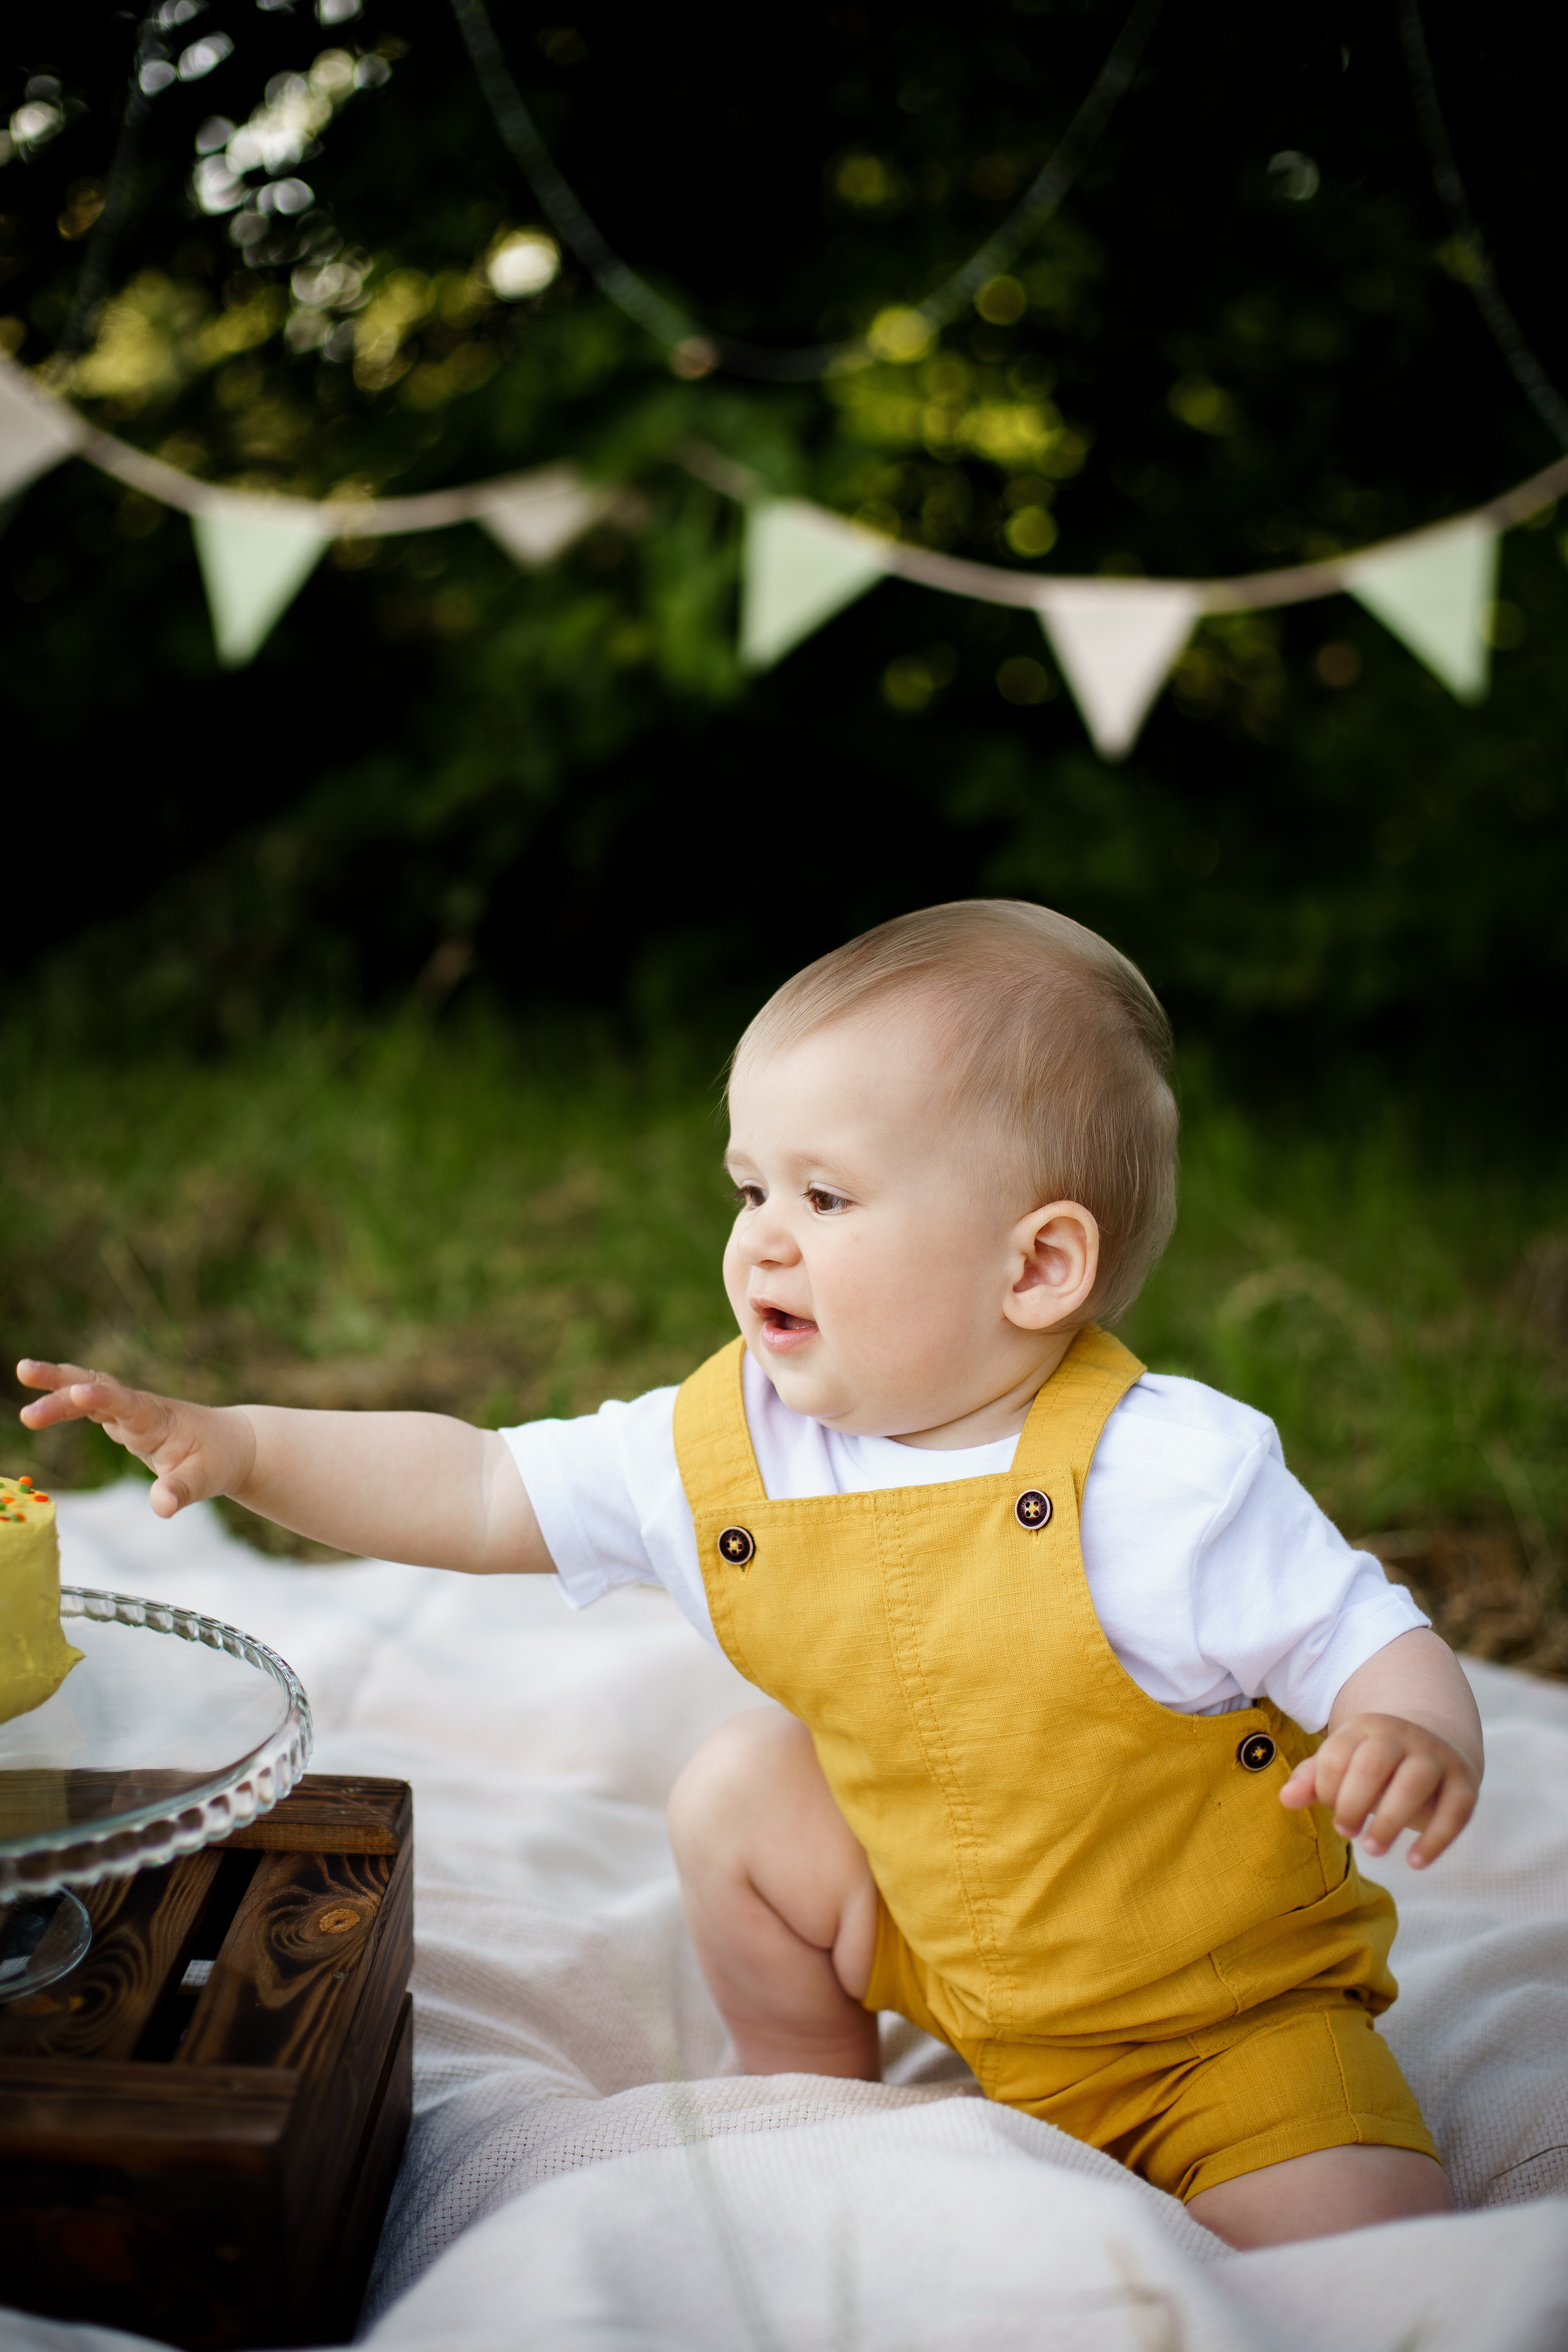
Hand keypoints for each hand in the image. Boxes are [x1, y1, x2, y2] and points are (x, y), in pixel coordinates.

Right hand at [16, 1360, 252, 1519]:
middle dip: (62, 1379)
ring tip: (23, 1371)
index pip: (126, 1404)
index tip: (78, 1390)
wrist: (231, 1445)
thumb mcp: (206, 1481)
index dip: (103, 1397)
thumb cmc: (218, 1461)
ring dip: (58, 1384)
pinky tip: (40, 1404)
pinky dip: (66, 1401)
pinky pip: (91, 1404)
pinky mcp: (123, 1420)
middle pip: (99, 1386)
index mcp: (158, 1420)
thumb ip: (181, 1491)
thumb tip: (162, 1506)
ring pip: (91, 1390)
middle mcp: (140, 1409)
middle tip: (24, 1370)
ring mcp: (130, 1412)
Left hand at [1279, 1710, 1478, 1868]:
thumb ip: (1313, 1778)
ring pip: (1414, 1782)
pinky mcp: (1464, 1783)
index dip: (1327, 1787)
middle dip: (1353, 1801)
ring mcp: (1436, 1757)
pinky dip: (1436, 1838)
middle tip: (1345, 1832)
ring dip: (1390, 1820)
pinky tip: (1415, 1863)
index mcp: (1367, 1728)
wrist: (1436, 1741)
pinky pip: (1455, 1810)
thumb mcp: (1344, 1761)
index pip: (1338, 1753)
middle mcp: (1403, 1736)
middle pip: (1374, 1763)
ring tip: (1372, 1849)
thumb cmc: (1377, 1763)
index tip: (1331, 1810)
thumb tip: (1286, 1799)